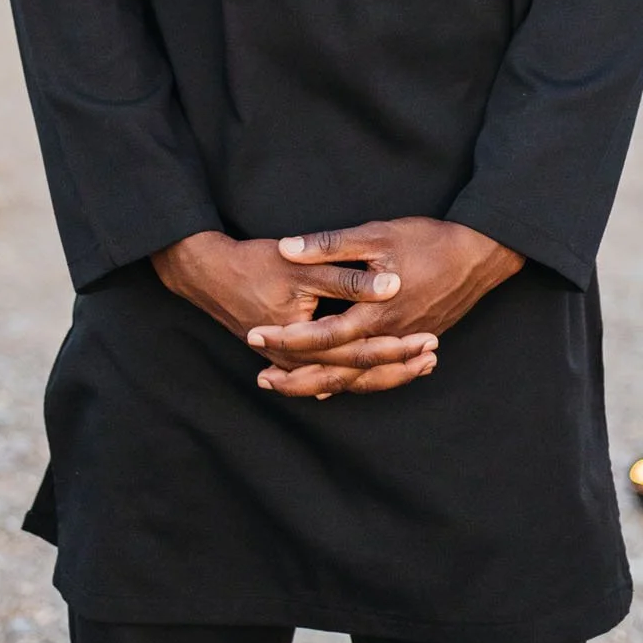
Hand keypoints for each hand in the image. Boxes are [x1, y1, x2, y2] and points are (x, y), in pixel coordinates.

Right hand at [151, 230, 438, 395]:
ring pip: (347, 378)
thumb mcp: (302, 266)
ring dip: (384, 373)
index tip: (431, 340)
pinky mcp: (292, 356)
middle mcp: (302, 360)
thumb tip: (393, 284)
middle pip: (359, 372)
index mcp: (308, 339)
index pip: (363, 352)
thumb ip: (348, 277)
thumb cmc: (254, 265)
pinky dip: (359, 371)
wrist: (208, 275)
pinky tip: (382, 369)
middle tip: (434, 356)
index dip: (399, 348)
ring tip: (420, 364)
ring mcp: (295, 362)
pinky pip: (332, 373)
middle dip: (398, 367)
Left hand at [248, 218, 523, 398]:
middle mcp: (387, 337)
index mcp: (374, 313)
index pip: (321, 335)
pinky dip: (353, 383)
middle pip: (336, 370)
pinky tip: (334, 386)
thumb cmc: (428, 241)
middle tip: (261, 379)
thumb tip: (288, 248)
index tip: (255, 336)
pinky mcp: (413, 342)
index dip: (286, 337)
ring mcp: (402, 344)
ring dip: (322, 384)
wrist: (479, 255)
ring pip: (357, 378)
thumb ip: (330, 245)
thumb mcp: (376, 235)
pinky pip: (378, 374)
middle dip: (297, 376)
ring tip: (288, 387)